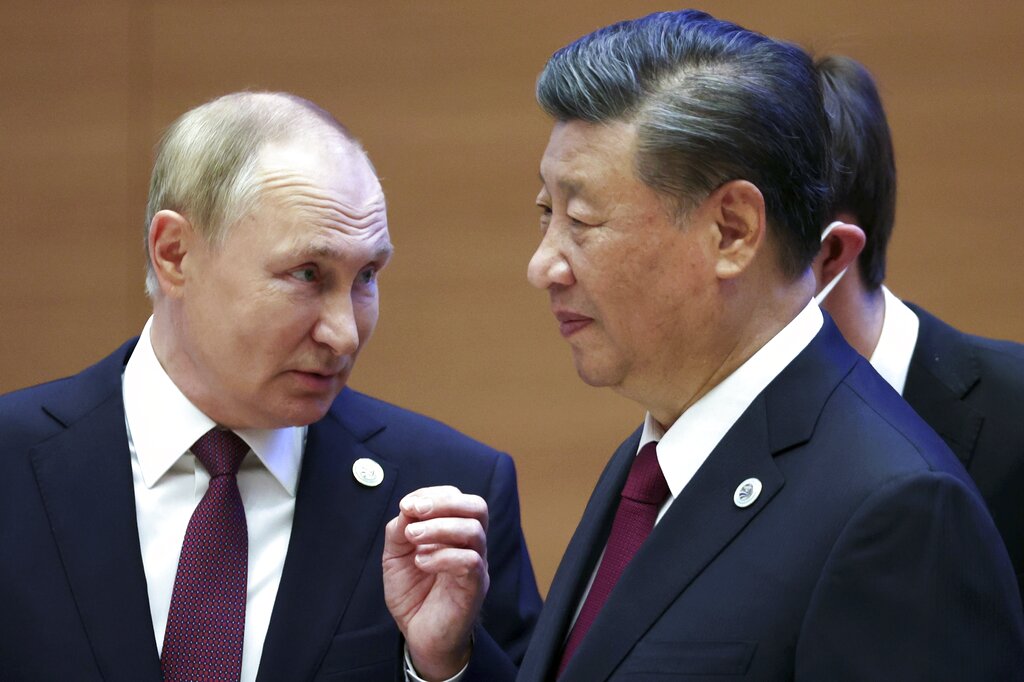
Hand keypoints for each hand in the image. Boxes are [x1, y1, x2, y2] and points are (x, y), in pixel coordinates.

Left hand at [383, 486, 488, 680]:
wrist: (420, 635)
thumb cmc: (413, 594)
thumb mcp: (396, 556)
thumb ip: (400, 530)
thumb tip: (407, 508)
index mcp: (454, 532)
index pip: (457, 498)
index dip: (431, 494)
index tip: (406, 505)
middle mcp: (470, 544)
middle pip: (477, 507)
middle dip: (443, 502)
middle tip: (415, 511)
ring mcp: (476, 565)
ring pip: (474, 531)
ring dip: (438, 527)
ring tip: (412, 538)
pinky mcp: (474, 587)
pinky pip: (470, 561)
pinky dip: (442, 557)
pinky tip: (421, 563)